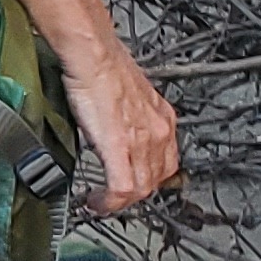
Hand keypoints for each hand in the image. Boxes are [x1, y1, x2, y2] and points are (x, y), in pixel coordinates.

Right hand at [57, 47, 179, 211]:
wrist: (93, 56)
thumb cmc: (103, 68)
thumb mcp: (128, 97)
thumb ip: (128, 119)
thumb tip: (115, 129)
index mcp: (162, 119)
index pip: (166, 163)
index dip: (148, 180)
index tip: (130, 186)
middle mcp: (159, 132)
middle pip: (156, 181)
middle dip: (133, 196)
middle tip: (113, 199)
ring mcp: (142, 141)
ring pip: (141, 189)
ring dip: (120, 203)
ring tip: (103, 204)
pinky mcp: (120, 146)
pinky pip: (122, 188)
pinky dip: (110, 202)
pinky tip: (97, 203)